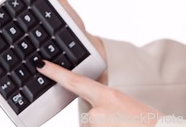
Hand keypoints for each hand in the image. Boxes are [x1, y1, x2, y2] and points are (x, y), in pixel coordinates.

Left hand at [38, 60, 162, 126]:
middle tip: (119, 122)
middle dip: (100, 121)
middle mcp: (97, 112)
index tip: (40, 64)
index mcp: (107, 95)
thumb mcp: (124, 103)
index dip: (56, 73)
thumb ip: (104, 102)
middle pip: (87, 115)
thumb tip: (91, 110)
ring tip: (121, 126)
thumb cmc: (145, 121)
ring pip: (91, 126)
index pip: (75, 81)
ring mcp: (95, 125)